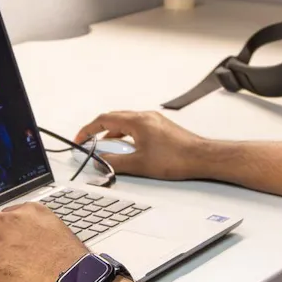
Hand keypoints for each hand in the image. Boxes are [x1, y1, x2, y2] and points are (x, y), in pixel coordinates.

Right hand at [74, 111, 209, 180]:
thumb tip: (100, 162)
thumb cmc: (177, 158)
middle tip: (89, 145)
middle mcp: (145, 116)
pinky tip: (128, 150)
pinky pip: (136, 127)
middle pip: (113, 118)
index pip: (104, 120)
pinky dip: (126, 136)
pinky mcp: (161, 127)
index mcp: (137, 121)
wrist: (202, 157)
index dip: (88, 130)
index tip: (80, 140)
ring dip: (113, 135)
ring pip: (125, 123)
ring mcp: (154, 121)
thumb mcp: (139, 164)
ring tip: (108, 151)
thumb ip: (115, 163)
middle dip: (98, 132)